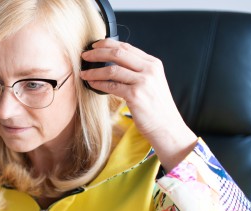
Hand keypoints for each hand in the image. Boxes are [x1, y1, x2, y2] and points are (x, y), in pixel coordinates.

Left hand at [80, 39, 196, 170]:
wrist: (167, 126)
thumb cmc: (156, 107)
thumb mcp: (152, 83)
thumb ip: (138, 71)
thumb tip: (114, 64)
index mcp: (153, 64)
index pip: (127, 47)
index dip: (108, 44)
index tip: (94, 45)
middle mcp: (149, 69)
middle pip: (118, 53)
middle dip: (97, 52)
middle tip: (84, 55)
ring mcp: (143, 82)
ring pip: (112, 69)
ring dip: (94, 71)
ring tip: (83, 73)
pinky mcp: (135, 95)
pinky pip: (111, 86)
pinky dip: (98, 84)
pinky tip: (91, 84)